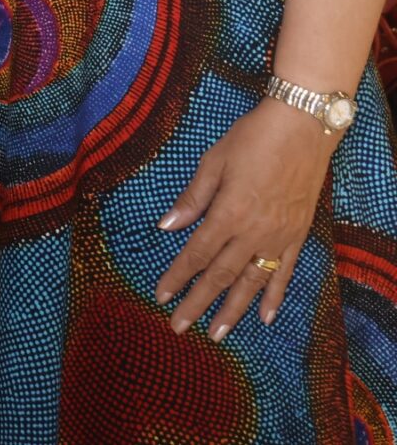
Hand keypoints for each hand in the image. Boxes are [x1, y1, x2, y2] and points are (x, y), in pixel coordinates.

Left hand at [155, 97, 337, 339]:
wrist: (302, 129)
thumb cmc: (252, 139)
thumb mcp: (213, 162)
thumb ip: (192, 198)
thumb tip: (167, 226)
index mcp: (228, 213)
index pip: (197, 253)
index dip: (178, 276)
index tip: (161, 296)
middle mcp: (254, 232)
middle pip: (221, 275)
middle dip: (198, 303)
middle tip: (180, 327)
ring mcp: (279, 237)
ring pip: (252, 282)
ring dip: (233, 309)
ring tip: (217, 333)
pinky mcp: (297, 235)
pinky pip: (285, 272)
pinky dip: (274, 296)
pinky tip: (264, 316)